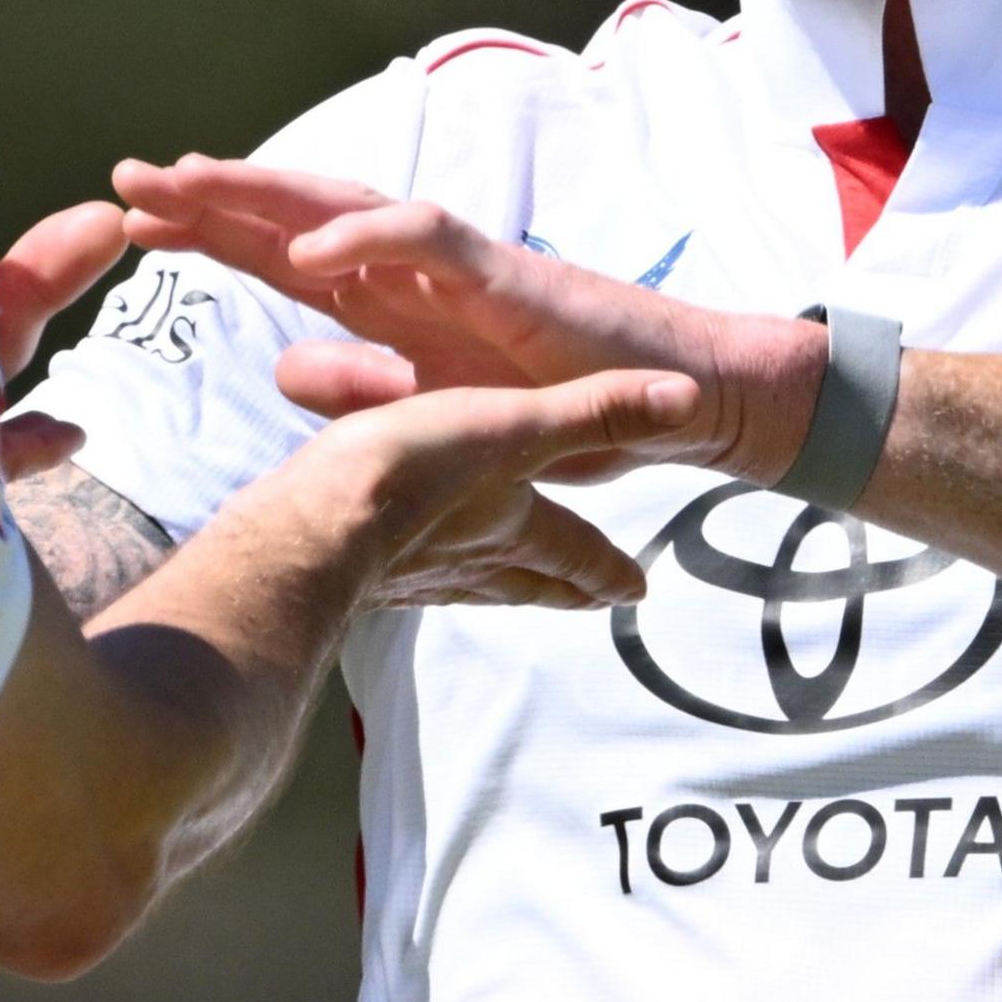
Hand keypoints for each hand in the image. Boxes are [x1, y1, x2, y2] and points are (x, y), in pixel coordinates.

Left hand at [112, 156, 822, 487]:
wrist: (674, 402)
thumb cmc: (558, 405)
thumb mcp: (437, 413)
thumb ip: (361, 392)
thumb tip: (277, 375)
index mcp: (391, 301)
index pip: (281, 257)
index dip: (208, 237)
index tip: (129, 227)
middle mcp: (413, 270)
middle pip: (295, 218)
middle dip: (212, 198)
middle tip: (126, 182)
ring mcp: (460, 267)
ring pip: (349, 208)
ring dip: (269, 196)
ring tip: (193, 184)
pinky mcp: (511, 277)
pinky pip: (433, 242)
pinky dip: (370, 235)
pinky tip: (311, 244)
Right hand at [273, 369, 710, 609]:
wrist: (311, 529)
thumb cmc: (413, 473)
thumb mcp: (514, 425)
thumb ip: (595, 411)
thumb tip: (690, 398)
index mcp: (514, 526)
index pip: (577, 550)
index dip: (609, 567)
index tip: (638, 592)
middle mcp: (472, 559)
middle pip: (530, 580)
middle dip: (562, 587)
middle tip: (590, 602)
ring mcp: (416, 573)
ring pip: (472, 583)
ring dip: (499, 586)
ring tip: (511, 588)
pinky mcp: (362, 575)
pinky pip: (410, 577)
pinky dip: (426, 576)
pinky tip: (410, 570)